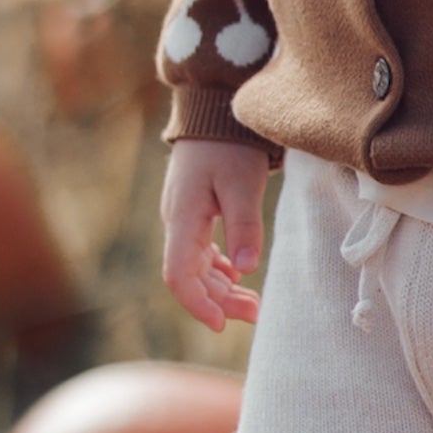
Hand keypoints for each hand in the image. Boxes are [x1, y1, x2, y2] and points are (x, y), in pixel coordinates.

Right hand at [160, 138, 268, 330]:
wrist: (215, 108)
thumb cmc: (229, 144)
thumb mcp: (243, 183)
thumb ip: (244, 225)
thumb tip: (246, 269)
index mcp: (182, 218)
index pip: (178, 276)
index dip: (198, 305)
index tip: (223, 324)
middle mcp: (177, 222)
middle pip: (189, 277)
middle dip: (219, 301)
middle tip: (255, 313)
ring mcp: (184, 217)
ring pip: (196, 267)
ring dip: (222, 288)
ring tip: (253, 304)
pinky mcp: (194, 210)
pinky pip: (201, 251)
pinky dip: (220, 269)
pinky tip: (238, 276)